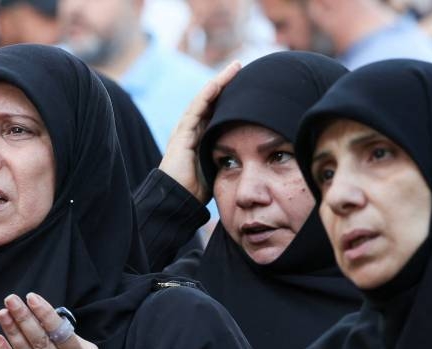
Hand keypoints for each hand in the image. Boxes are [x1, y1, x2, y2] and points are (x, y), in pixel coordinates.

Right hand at [159, 60, 241, 202]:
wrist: (178, 200)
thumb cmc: (198, 190)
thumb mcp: (219, 167)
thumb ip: (230, 155)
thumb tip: (253, 153)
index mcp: (202, 136)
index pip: (217, 109)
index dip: (230, 95)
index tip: (247, 83)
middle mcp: (192, 129)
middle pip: (211, 99)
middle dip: (226, 83)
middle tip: (240, 66)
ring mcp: (185, 129)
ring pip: (204, 100)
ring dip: (219, 82)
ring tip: (234, 68)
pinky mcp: (181, 134)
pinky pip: (195, 110)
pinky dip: (206, 95)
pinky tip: (217, 83)